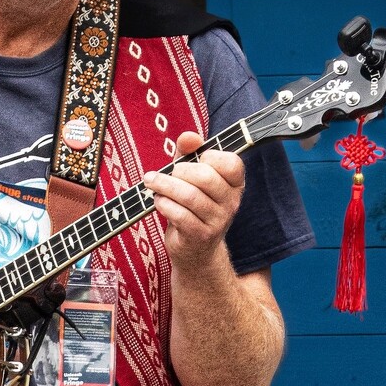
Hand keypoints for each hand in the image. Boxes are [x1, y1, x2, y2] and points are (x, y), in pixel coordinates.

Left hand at [142, 131, 244, 272]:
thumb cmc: (191, 206)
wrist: (195, 250)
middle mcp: (231, 202)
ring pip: (189, 196)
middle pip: (205, 177)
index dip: (209, 157)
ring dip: (164, 186)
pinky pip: (179, 214)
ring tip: (152, 184)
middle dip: (178, 172)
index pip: (231, 163)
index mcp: (233, 184)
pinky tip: (158, 202)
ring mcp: (218, 221)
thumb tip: (188, 136)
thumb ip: (188, 153)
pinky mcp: (200, 235)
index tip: (192, 161)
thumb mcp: (190, 177)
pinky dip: (163, 204)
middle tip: (164, 175)